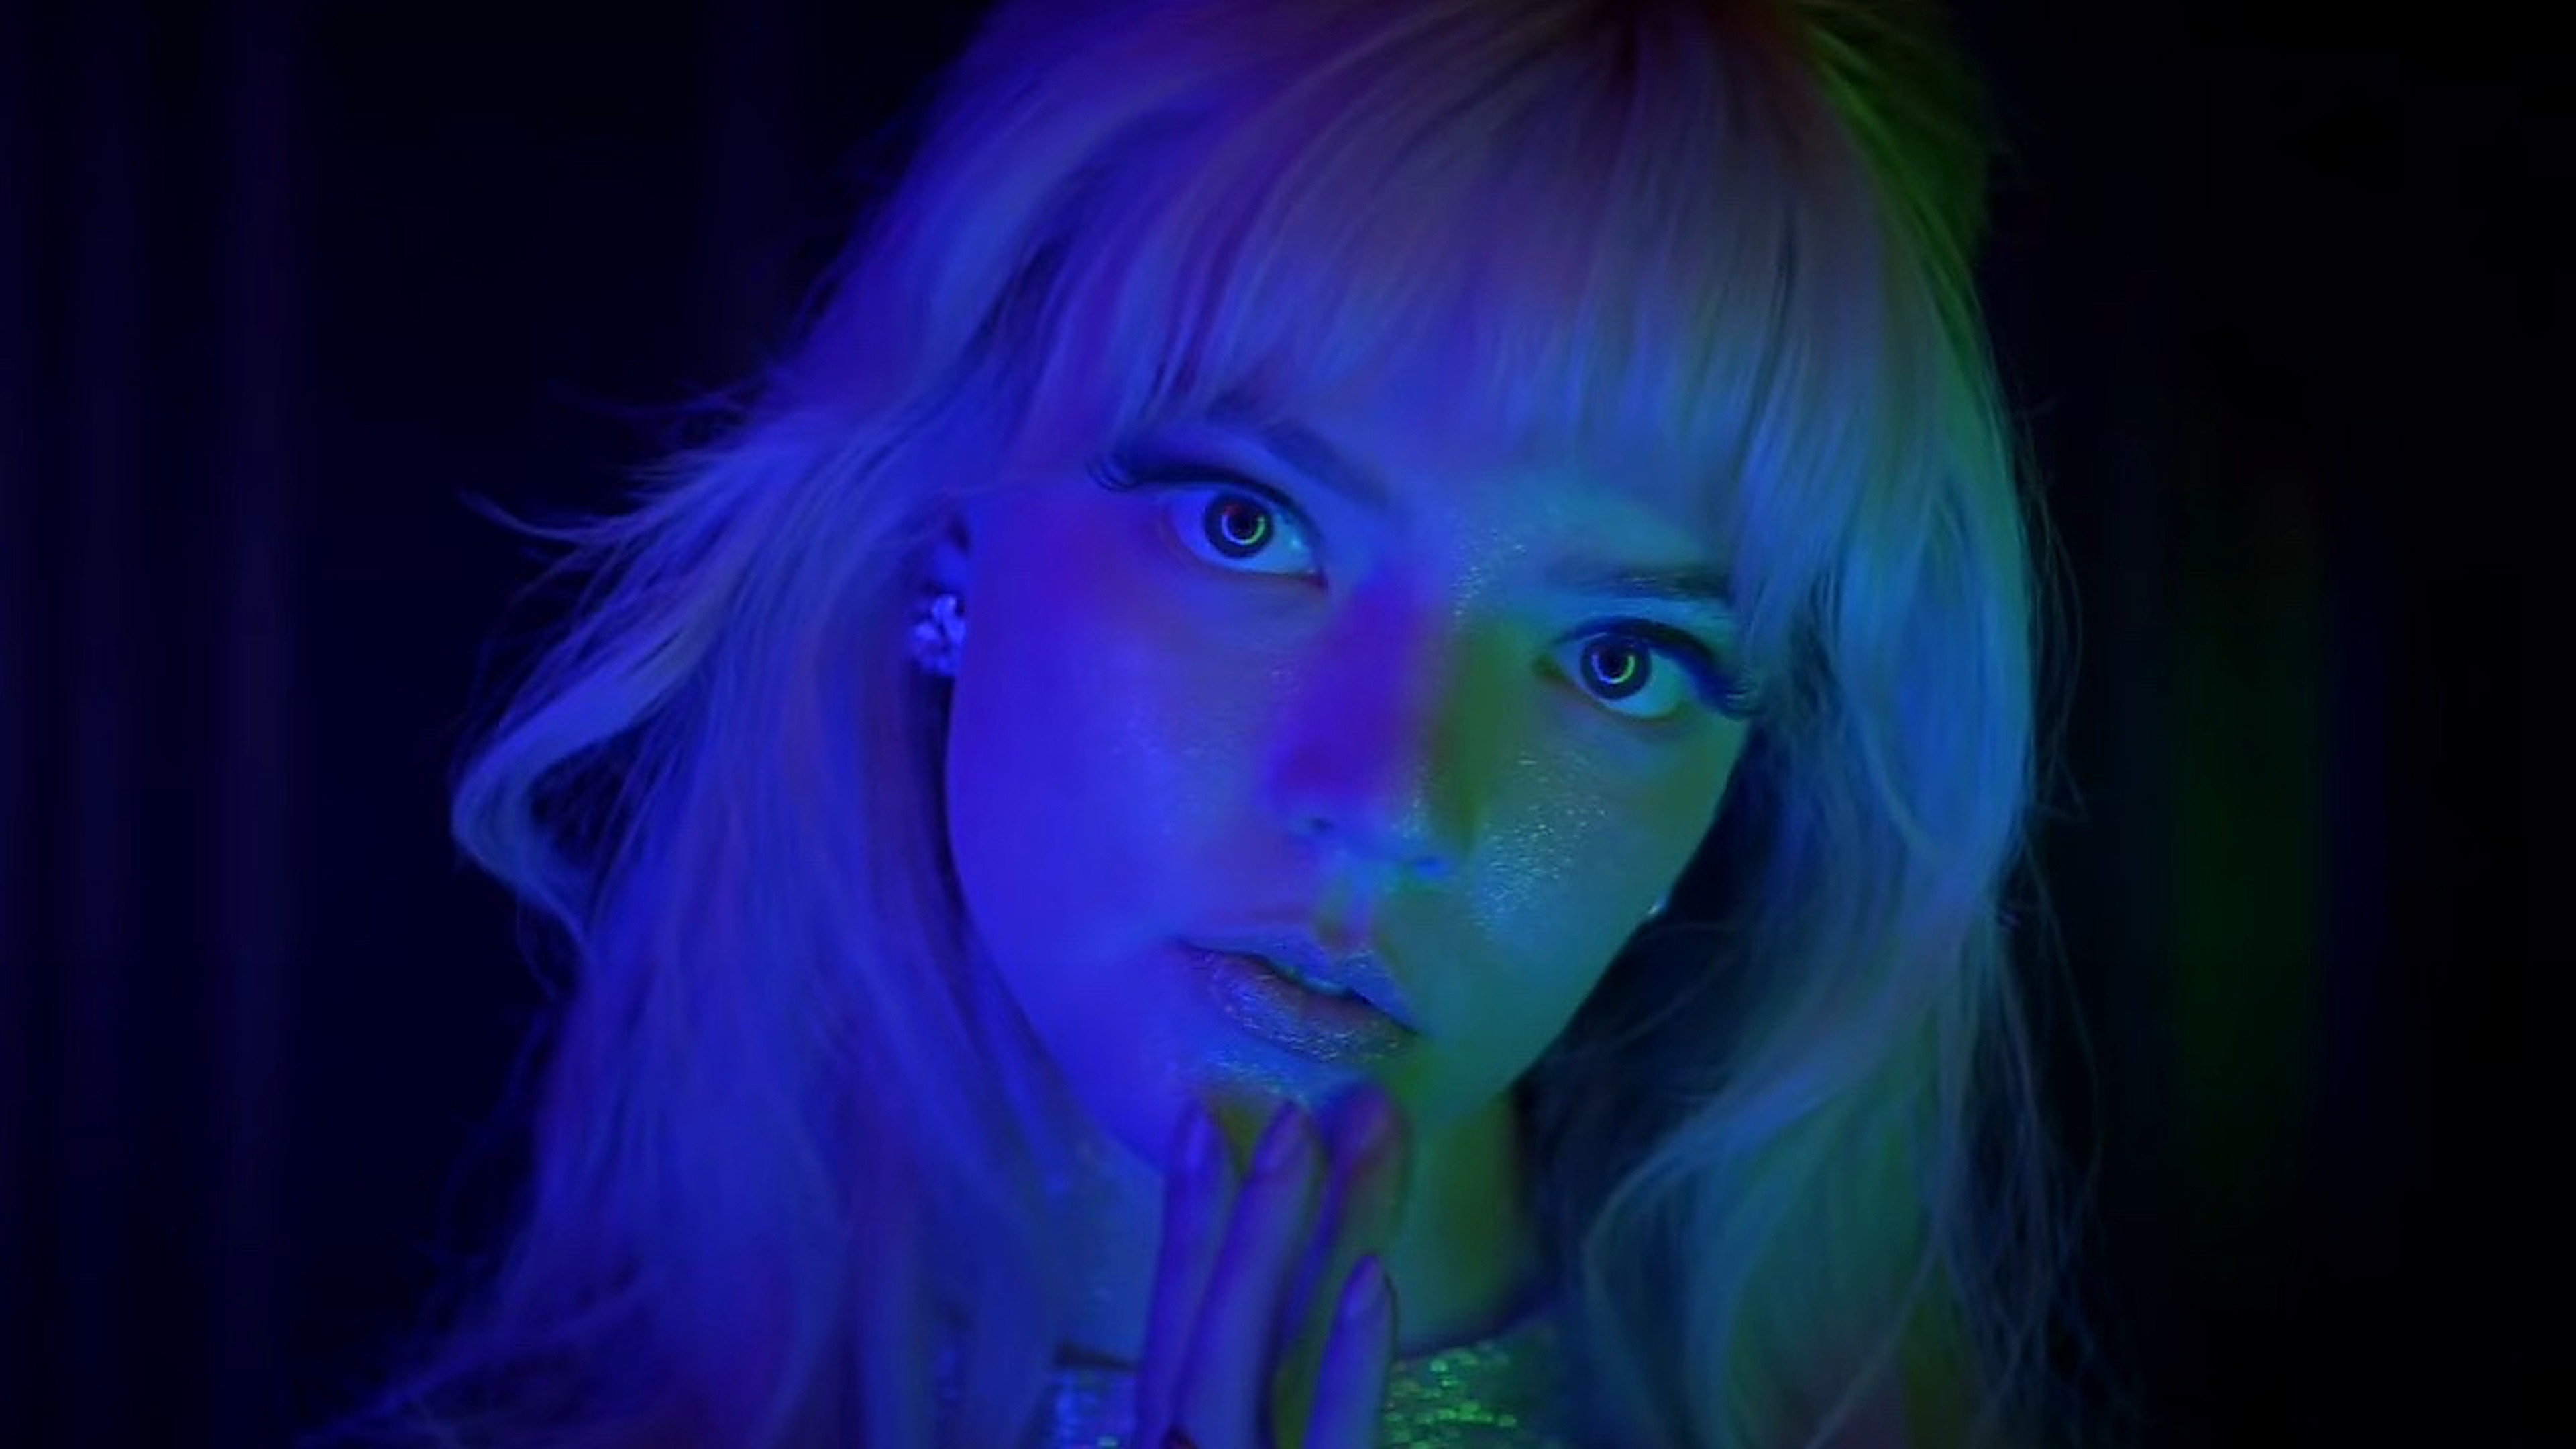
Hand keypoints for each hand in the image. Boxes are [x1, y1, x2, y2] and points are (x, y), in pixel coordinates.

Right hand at [1134, 1085, 1412, 1447]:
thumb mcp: (1249, 1436)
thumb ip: (1256, 1394)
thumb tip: (1282, 1280)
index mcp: (1175, 1441)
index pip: (1172, 1329)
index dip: (1182, 1226)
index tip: (1198, 1122)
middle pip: (1204, 1329)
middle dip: (1238, 1214)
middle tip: (1291, 1112)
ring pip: (1237, 1364)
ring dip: (1270, 1244)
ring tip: (1315, 1143)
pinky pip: (1334, 1444)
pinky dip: (1349, 1365)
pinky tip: (1371, 1279)